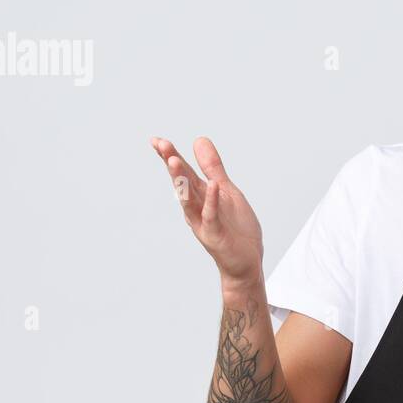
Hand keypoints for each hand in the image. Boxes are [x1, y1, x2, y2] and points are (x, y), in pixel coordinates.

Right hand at [150, 136, 263, 290]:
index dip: (170, 156)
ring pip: (190, 199)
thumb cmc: (235, 227)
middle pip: (182, 182)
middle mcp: (197, 208)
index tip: (157, 140)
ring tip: (174, 160)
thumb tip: (199, 140)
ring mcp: (204, 222)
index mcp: (200, 195)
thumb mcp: (226, 190)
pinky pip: (212, 216)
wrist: (245, 262)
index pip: (183, 173)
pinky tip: (213, 185)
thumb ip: (212, 167)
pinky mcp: (215, 235)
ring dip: (181, 181)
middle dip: (172, 163)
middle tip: (160, 144)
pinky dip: (212, 201)